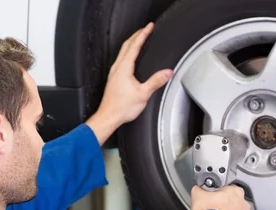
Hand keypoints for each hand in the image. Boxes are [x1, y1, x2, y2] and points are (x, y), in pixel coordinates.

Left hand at [86, 22, 173, 144]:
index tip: (149, 26)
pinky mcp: (113, 78)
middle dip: (137, 35)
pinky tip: (130, 57)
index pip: (135, 45)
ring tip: (139, 39)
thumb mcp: (143, 94)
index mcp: (124, 68)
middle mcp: (117, 68)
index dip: (143, 34)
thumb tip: (167, 73)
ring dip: (131, 42)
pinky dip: (127, 52)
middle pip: (127, 45)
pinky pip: (120, 59)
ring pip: (122, 51)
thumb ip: (156, 82)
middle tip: (145, 29)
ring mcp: (114, 72)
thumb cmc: (122, 107)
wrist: (108, 117)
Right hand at [191, 185, 250, 209]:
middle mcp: (243, 205)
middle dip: (224, 204)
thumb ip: (199, 189)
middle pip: (234, 201)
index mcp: (235, 192)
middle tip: (213, 207)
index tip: (212, 195)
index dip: (218, 191)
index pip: (228, 187)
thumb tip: (198, 189)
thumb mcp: (197, 194)